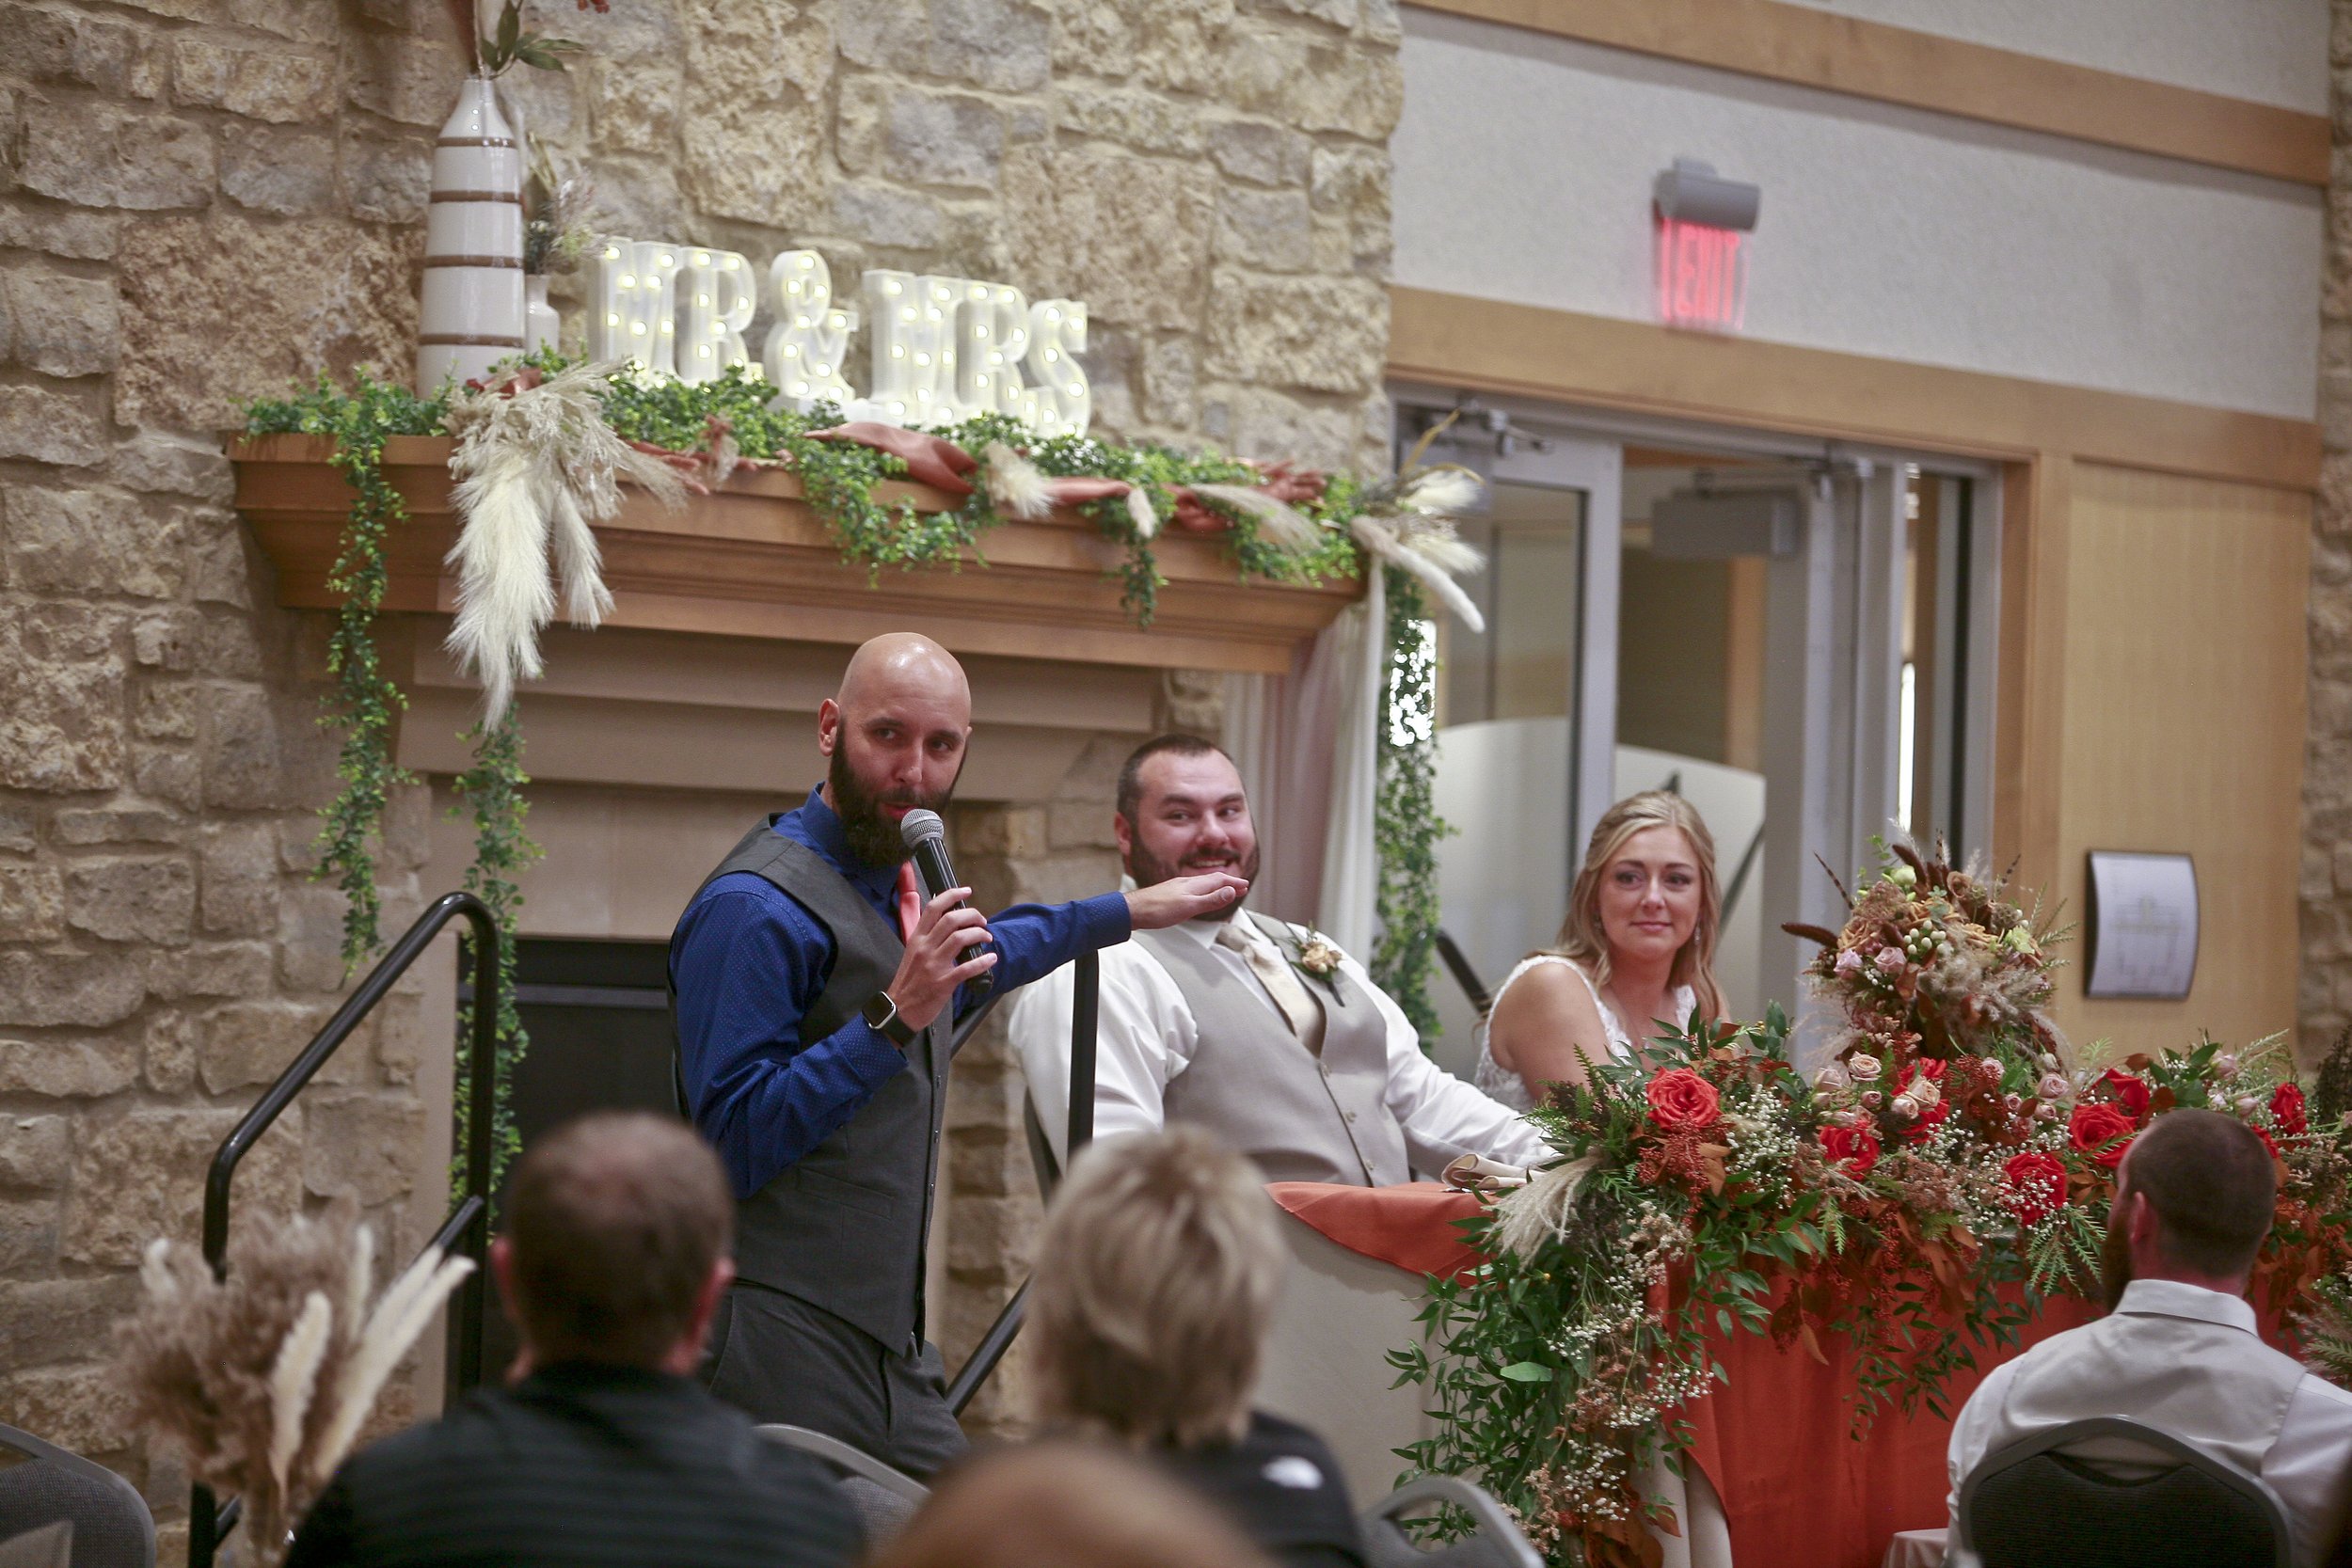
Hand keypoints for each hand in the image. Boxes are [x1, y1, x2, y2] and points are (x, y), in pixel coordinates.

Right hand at [885, 887, 995, 1032]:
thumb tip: (945, 922)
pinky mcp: (943, 983)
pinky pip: (967, 968)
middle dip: (972, 915)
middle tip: (982, 920)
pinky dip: (983, 961)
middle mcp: (924, 948)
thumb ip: (926, 938)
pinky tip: (991, 958)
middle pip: (951, 919)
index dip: (951, 895)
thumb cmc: (909, 981)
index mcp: (916, 939)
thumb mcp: (911, 953)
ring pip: (961, 938)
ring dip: (979, 934)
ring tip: (987, 937)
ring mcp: (934, 965)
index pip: (933, 908)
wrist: (899, 1010)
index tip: (966, 891)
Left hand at [1124, 873, 1247, 929]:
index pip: (1219, 880)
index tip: (1245, 886)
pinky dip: (1204, 892)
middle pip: (1212, 880)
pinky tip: (1197, 897)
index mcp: (1193, 885)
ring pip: (1202, 884)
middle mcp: (1186, 883)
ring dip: (1217, 887)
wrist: (1132, 910)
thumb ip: (1211, 900)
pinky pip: (1193, 890)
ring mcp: (1177, 888)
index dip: (1233, 883)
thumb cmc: (1157, 910)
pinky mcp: (1170, 895)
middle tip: (1240, 887)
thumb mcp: (1189, 907)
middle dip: (1228, 883)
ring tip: (1224, 891)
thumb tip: (1231, 891)